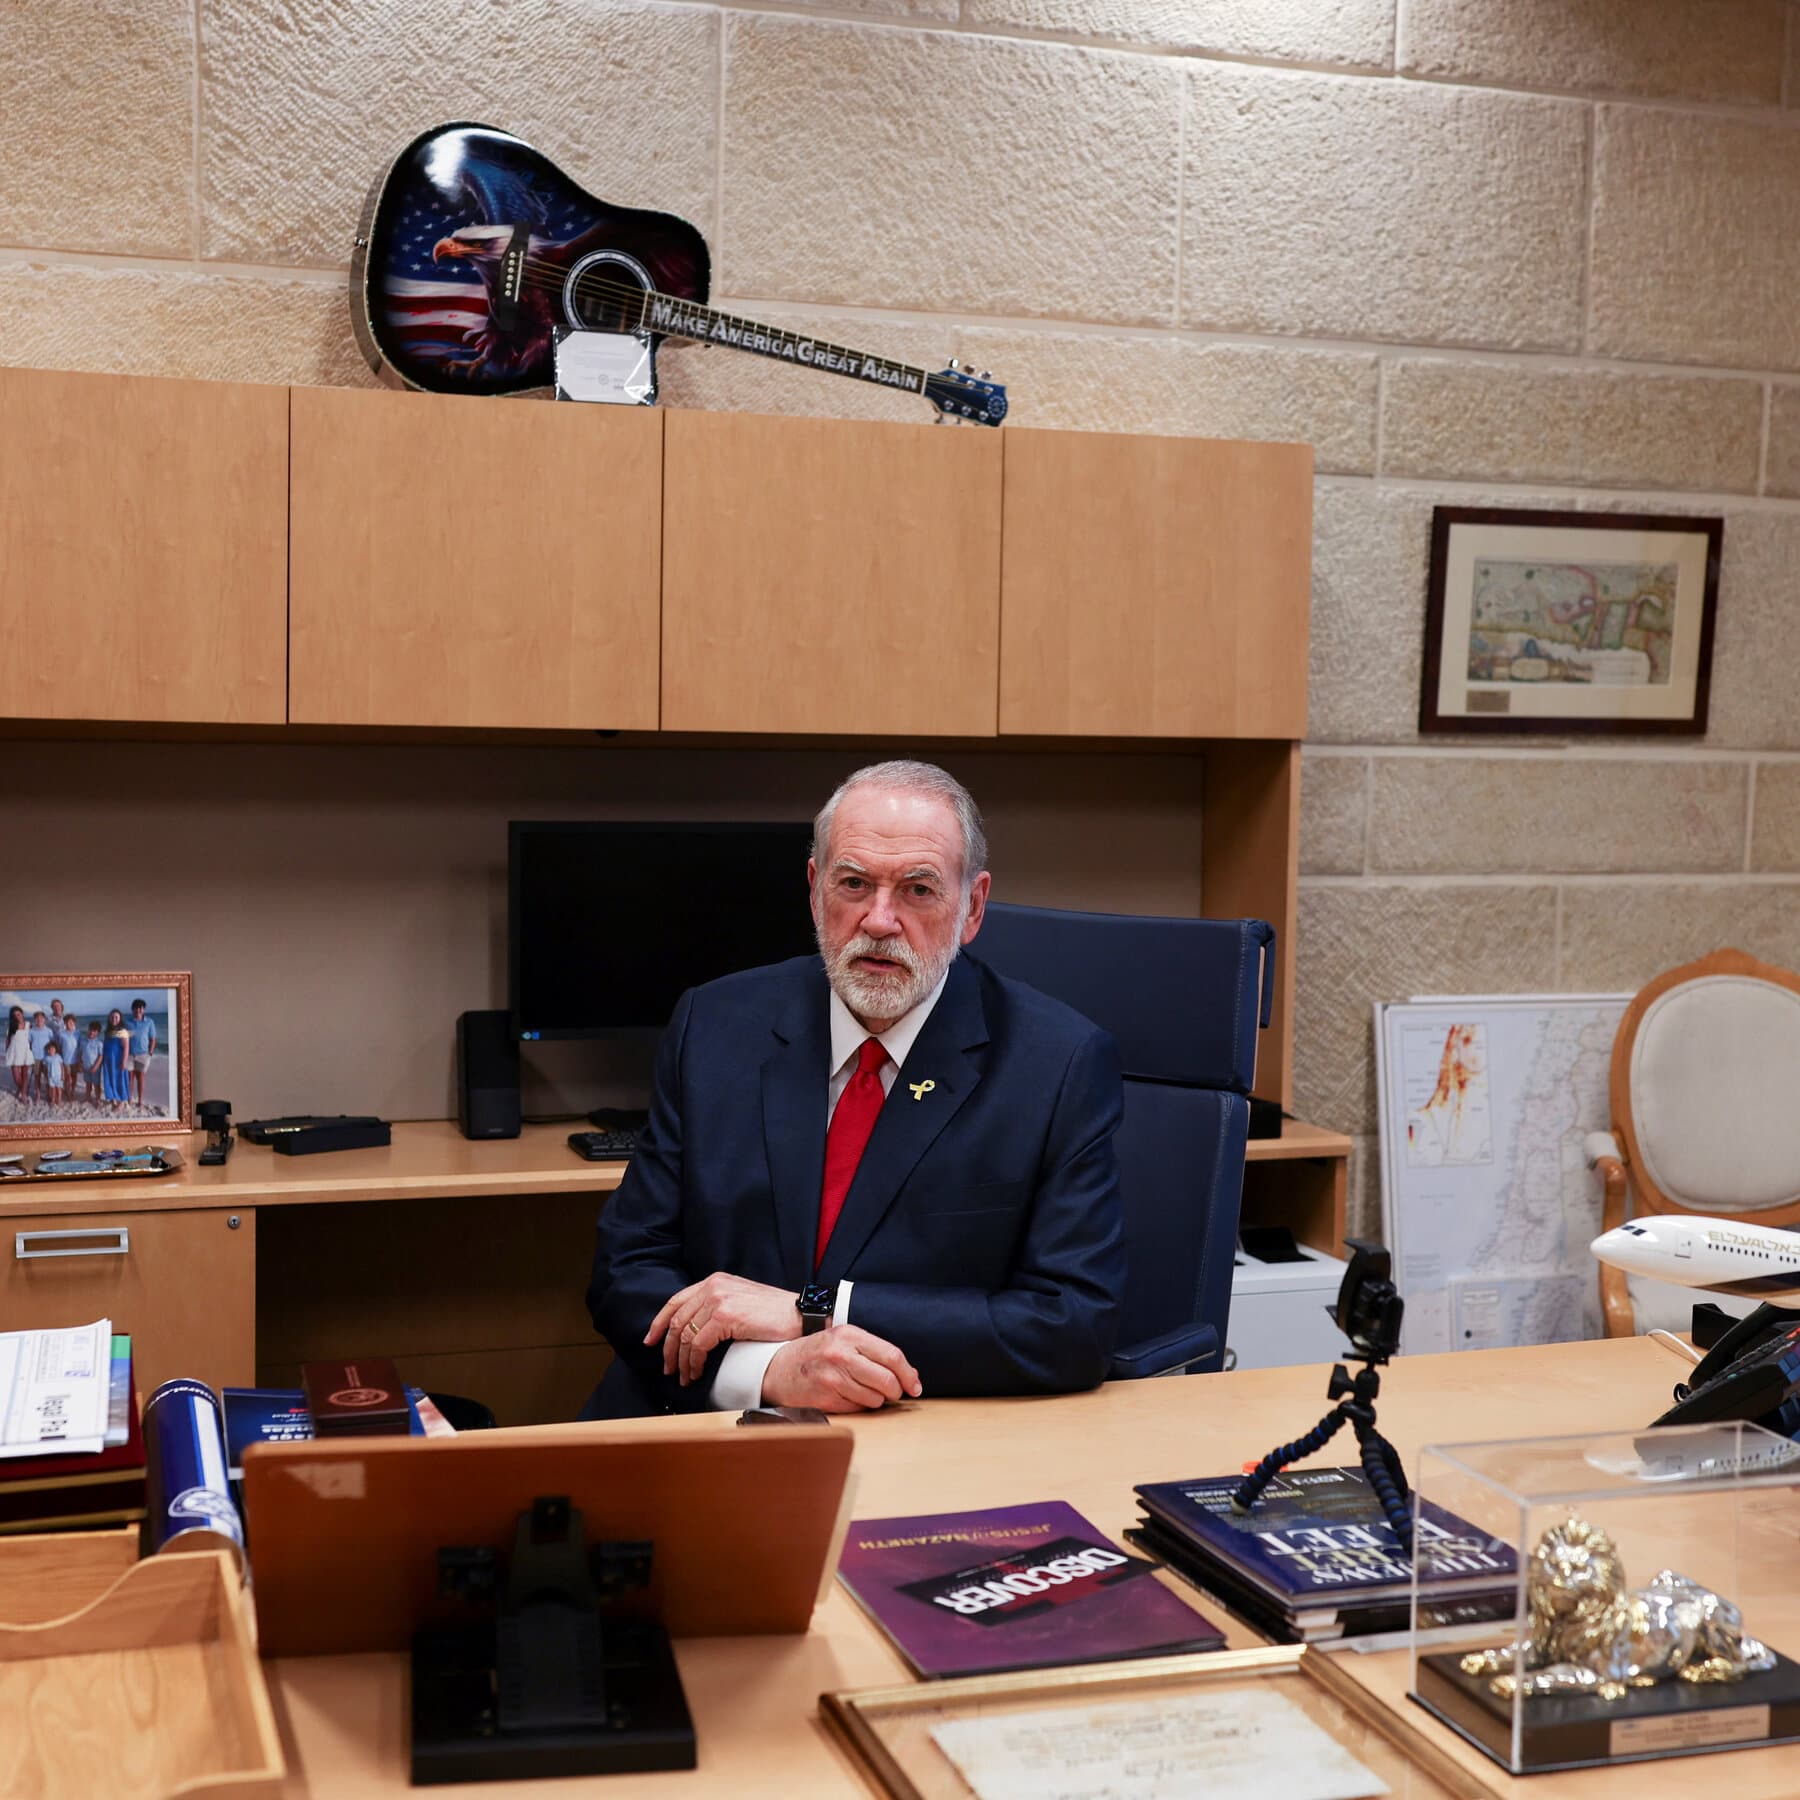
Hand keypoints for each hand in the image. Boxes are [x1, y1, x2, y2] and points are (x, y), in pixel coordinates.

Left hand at [646, 1273, 803, 1385]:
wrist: (800, 1314)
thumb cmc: (775, 1313)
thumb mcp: (741, 1301)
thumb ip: (718, 1306)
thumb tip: (696, 1330)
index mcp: (715, 1281)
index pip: (676, 1301)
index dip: (659, 1323)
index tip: (651, 1341)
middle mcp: (713, 1287)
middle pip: (677, 1321)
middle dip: (669, 1349)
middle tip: (669, 1369)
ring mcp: (718, 1300)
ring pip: (685, 1336)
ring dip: (682, 1361)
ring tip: (684, 1377)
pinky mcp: (725, 1316)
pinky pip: (699, 1344)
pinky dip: (694, 1363)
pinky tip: (697, 1372)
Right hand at [762, 1326, 922, 1412]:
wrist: (778, 1368)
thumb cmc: (815, 1353)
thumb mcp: (843, 1341)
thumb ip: (874, 1352)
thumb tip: (910, 1374)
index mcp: (849, 1334)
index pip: (892, 1355)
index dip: (909, 1374)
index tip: (915, 1385)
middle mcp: (841, 1354)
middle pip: (888, 1380)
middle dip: (896, 1391)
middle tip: (894, 1392)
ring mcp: (833, 1377)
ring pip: (875, 1398)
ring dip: (877, 1399)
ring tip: (863, 1390)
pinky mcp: (826, 1397)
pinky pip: (858, 1408)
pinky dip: (859, 1406)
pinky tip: (847, 1395)